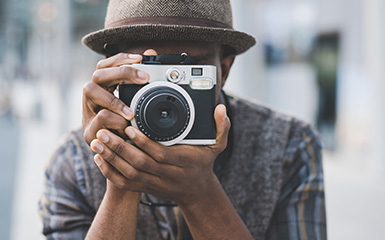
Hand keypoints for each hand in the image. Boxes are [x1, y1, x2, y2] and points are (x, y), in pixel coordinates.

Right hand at [82, 52, 150, 144]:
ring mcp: (87, 113)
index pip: (106, 65)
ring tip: (132, 113)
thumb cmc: (127, 126)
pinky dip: (114, 121)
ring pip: (90, 90)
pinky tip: (125, 127)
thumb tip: (152, 52)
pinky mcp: (88, 132)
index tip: (141, 58)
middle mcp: (92, 98)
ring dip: (115, 100)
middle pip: (98, 73)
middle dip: (122, 73)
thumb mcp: (137, 103)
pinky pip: (97, 119)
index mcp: (102, 89)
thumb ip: (142, 80)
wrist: (115, 156)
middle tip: (145, 78)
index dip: (121, 59)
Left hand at [90, 104, 230, 205]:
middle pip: (140, 164)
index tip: (129, 127)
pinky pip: (125, 184)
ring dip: (111, 158)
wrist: (197, 192)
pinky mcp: (145, 188)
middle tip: (103, 132)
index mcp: (182, 162)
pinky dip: (109, 172)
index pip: (160, 154)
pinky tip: (98, 158)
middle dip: (119, 148)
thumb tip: (221, 108)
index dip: (144, 142)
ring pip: (129, 174)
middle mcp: (167, 175)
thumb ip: (221, 127)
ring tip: (96, 141)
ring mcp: (155, 183)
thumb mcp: (217, 147)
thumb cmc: (203, 164)